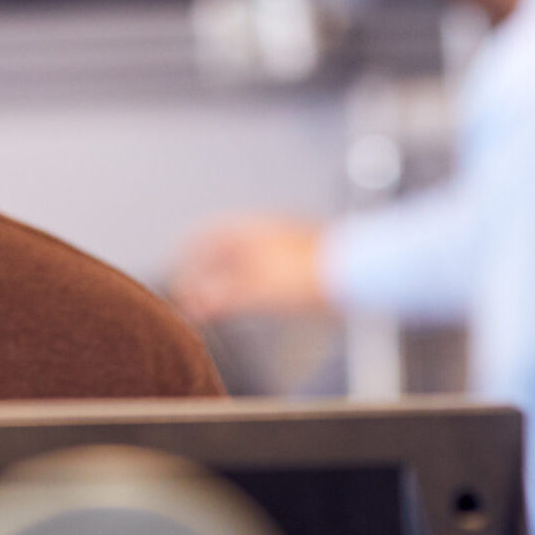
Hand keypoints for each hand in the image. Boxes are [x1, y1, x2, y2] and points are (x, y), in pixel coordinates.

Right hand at [171, 216, 329, 321]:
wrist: (355, 272)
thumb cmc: (305, 275)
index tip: (178, 278)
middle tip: (196, 300)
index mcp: (248, 229)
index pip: (206, 237)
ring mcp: (283, 245)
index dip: (187, 258)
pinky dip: (249, 285)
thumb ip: (223, 298)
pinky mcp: (300, 261)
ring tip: (219, 305)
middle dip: (207, 275)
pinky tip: (250, 302)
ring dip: (228, 283)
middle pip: (225, 251)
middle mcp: (264, 232)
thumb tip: (197, 304)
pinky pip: (264, 270)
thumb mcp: (256, 291)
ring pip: (246, 262)